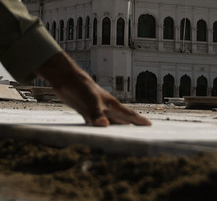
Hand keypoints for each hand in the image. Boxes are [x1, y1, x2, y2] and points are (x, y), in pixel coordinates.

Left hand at [35, 52, 150, 126]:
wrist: (66, 79)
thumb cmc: (81, 86)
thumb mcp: (90, 100)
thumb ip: (97, 114)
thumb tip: (104, 126)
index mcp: (111, 104)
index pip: (128, 114)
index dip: (139, 120)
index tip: (150, 124)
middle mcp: (105, 108)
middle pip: (121, 120)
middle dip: (130, 126)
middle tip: (141, 134)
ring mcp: (96, 110)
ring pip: (110, 122)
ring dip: (116, 129)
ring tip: (123, 136)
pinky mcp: (86, 112)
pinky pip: (97, 123)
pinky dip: (101, 129)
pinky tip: (100, 133)